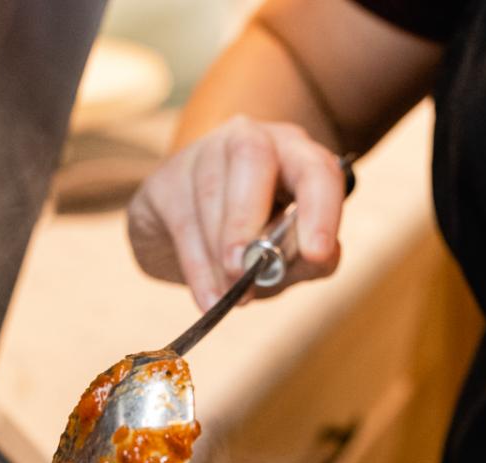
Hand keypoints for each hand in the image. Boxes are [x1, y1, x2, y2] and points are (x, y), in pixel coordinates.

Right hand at [128, 116, 346, 310]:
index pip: (315, 168)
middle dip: (247, 217)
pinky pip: (181, 220)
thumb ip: (307, 259)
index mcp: (295, 154)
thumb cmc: (255, 242)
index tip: (317, 253)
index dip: (321, 209)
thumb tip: (320, 259)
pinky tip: (209, 300)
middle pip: (252, 156)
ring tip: (230, 298)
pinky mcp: (164, 182)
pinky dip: (197, 267)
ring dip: (219, 253)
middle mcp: (251, 140)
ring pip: (209, 191)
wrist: (194, 233)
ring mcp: (203, 154)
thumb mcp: (288, 255)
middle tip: (244, 269)